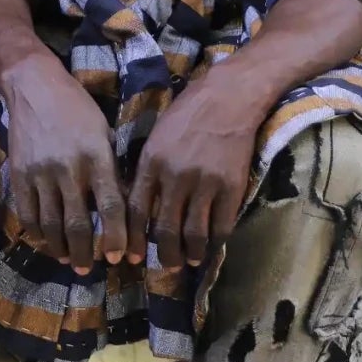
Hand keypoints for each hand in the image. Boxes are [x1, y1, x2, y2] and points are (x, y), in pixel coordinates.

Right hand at [2, 54, 127, 274]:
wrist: (33, 86)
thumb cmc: (77, 108)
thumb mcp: (103, 132)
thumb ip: (109, 169)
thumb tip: (120, 209)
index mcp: (96, 155)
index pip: (110, 205)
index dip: (116, 235)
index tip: (119, 256)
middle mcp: (68, 167)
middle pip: (77, 223)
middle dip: (85, 253)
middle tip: (88, 269)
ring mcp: (40, 172)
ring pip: (50, 224)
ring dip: (60, 249)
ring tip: (69, 260)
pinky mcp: (18, 173)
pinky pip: (27, 214)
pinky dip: (37, 233)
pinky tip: (46, 241)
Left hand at [126, 70, 260, 272]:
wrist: (229, 97)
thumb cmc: (188, 112)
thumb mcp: (157, 136)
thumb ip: (147, 169)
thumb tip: (138, 204)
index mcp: (152, 162)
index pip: (137, 211)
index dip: (133, 239)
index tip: (131, 257)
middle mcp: (175, 176)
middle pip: (165, 230)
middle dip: (163, 254)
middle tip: (164, 265)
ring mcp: (204, 184)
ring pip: (193, 234)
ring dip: (189, 254)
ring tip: (188, 261)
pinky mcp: (231, 187)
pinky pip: (221, 226)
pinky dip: (215, 243)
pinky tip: (210, 247)